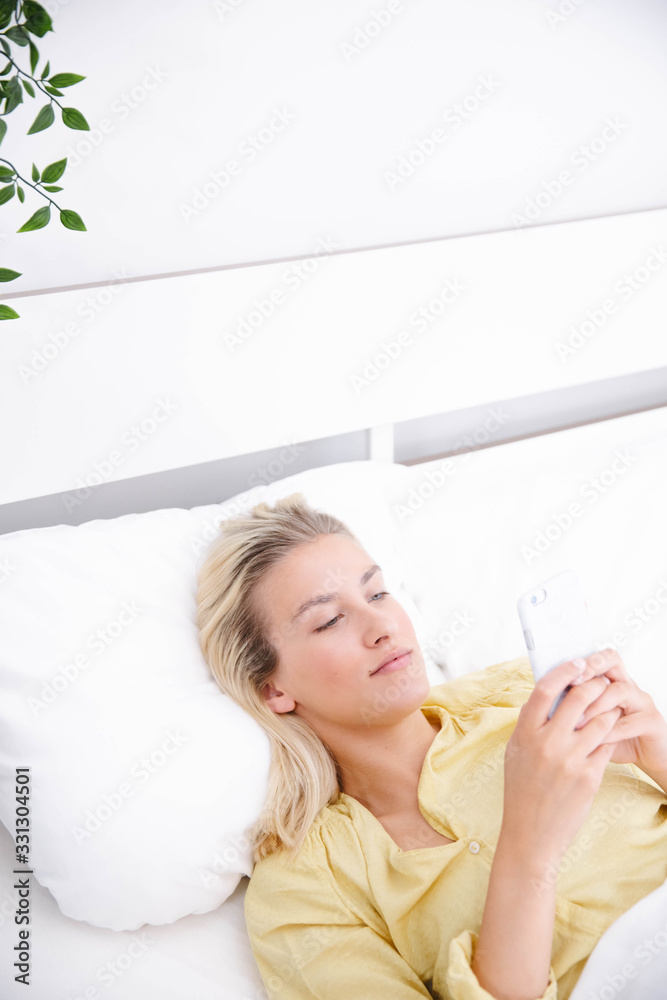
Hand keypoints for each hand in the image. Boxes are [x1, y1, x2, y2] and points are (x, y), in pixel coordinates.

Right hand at [501, 659, 622, 866]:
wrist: (531, 835)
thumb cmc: (521, 790)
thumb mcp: (516, 752)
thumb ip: (530, 724)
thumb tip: (547, 694)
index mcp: (525, 733)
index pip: (545, 689)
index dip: (563, 671)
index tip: (576, 663)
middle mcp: (547, 743)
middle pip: (579, 698)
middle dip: (594, 684)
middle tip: (601, 681)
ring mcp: (570, 760)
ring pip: (600, 720)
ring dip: (608, 709)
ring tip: (610, 706)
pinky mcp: (589, 776)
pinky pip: (606, 745)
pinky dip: (609, 736)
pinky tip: (608, 735)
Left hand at [569, 648, 666, 779]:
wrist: (647, 757)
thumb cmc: (612, 738)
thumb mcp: (589, 722)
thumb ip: (569, 709)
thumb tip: (535, 703)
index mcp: (610, 681)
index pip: (598, 656)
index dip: (581, 660)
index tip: (561, 671)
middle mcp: (628, 684)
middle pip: (612, 661)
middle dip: (589, 670)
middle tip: (570, 686)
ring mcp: (642, 701)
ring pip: (620, 690)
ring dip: (596, 705)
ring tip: (576, 722)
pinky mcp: (653, 722)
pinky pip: (630, 722)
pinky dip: (610, 731)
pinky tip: (595, 740)